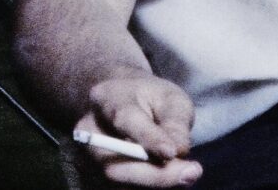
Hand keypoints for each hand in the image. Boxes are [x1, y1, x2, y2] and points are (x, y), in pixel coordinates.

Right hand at [75, 74, 200, 185]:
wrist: (120, 104)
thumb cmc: (150, 99)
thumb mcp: (170, 98)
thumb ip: (175, 122)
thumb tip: (180, 152)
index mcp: (107, 97)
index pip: (125, 120)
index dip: (149, 139)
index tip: (173, 152)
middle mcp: (88, 132)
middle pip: (115, 164)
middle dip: (155, 175)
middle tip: (192, 173)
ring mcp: (86, 159)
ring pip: (119, 182)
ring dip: (154, 181)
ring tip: (184, 171)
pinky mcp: (91, 178)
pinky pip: (121, 188)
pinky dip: (147, 185)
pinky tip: (165, 176)